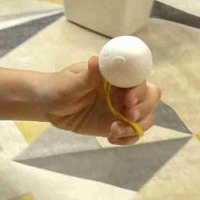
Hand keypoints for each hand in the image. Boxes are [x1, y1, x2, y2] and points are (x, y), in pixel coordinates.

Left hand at [33, 56, 159, 142]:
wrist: (49, 105)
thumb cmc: (59, 87)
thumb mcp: (71, 83)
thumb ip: (88, 75)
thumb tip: (96, 60)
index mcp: (115, 75)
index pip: (138, 77)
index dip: (139, 88)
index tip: (129, 99)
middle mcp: (124, 90)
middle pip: (150, 97)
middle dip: (144, 108)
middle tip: (127, 117)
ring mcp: (122, 108)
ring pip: (146, 117)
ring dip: (136, 127)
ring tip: (113, 131)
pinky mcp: (118, 124)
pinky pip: (134, 133)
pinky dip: (129, 138)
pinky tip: (112, 138)